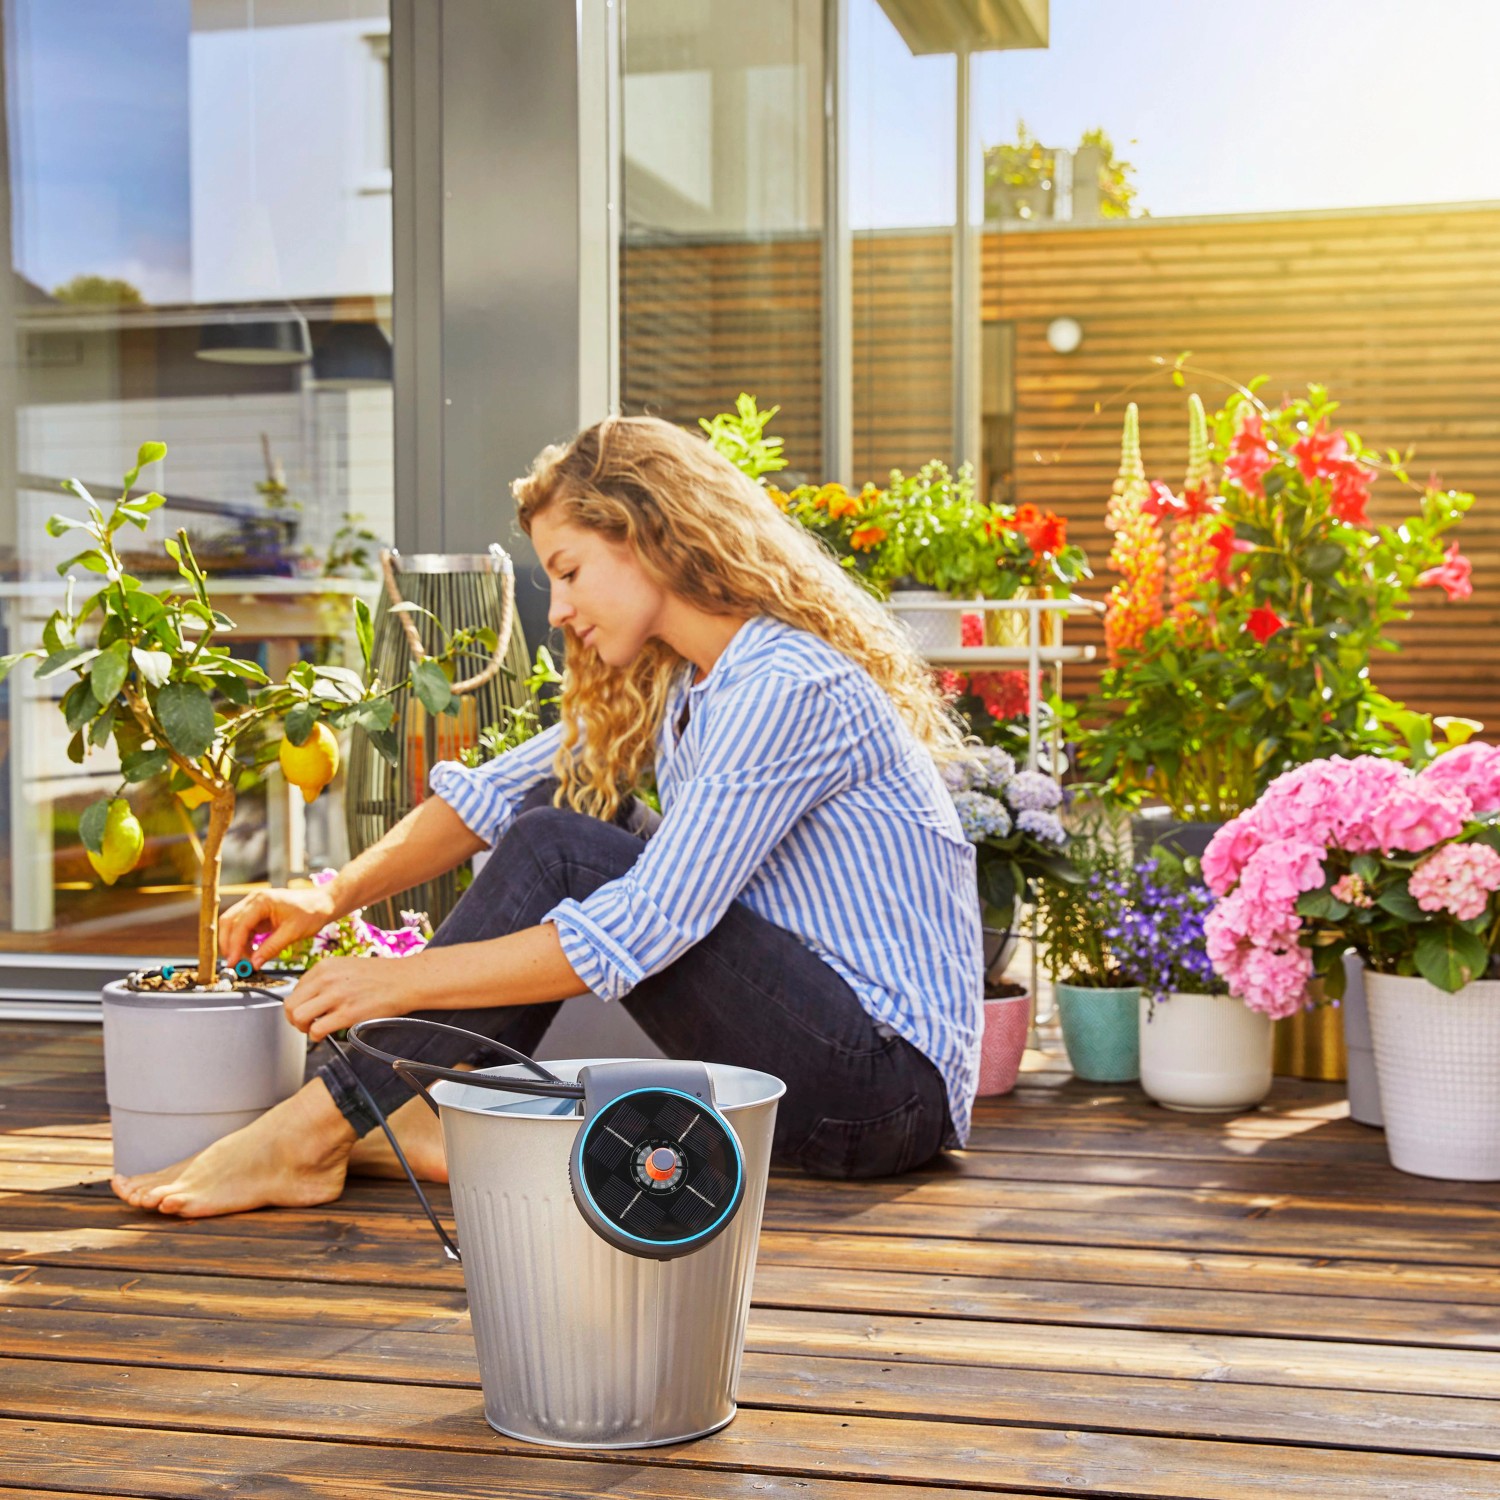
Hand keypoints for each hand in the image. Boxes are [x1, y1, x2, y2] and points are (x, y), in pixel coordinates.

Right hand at [219, 885, 338, 967]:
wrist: (323, 903)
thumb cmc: (311, 912)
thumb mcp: (292, 933)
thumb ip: (271, 948)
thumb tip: (254, 964)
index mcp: (262, 901)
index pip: (239, 924)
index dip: (233, 945)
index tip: (233, 962)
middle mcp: (254, 900)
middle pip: (229, 922)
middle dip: (228, 944)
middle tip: (233, 963)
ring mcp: (254, 906)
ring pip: (234, 926)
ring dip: (236, 944)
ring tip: (246, 961)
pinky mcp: (258, 913)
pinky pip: (244, 928)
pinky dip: (244, 941)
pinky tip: (251, 953)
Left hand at [284, 954, 427, 1042]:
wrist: (407, 979)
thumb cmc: (382, 975)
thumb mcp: (348, 966)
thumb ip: (327, 978)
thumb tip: (310, 996)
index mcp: (325, 966)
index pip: (294, 989)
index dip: (299, 1004)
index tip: (308, 1010)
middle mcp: (327, 979)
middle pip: (290, 1005)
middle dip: (294, 1019)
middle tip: (306, 1024)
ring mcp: (337, 996)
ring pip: (298, 1018)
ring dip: (303, 1028)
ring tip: (315, 1029)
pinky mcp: (348, 1014)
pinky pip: (316, 1030)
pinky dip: (316, 1036)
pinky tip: (326, 1034)